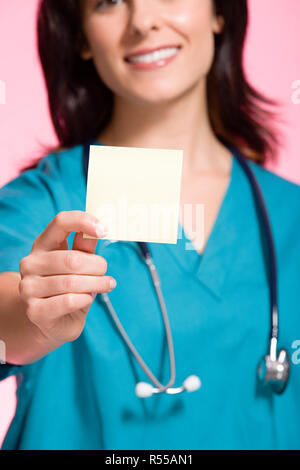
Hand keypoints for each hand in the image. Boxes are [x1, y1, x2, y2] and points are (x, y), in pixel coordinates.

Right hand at [18, 210, 115, 344]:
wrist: (54, 321)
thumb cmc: (70, 287)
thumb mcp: (79, 263)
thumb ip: (85, 245)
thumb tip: (101, 226)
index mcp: (42, 244)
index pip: (61, 222)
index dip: (84, 221)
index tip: (105, 230)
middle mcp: (30, 263)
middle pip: (72, 258)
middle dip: (97, 266)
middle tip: (106, 274)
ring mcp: (29, 287)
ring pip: (72, 281)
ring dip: (96, 284)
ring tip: (104, 285)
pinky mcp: (35, 310)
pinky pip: (69, 301)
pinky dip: (85, 299)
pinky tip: (88, 298)